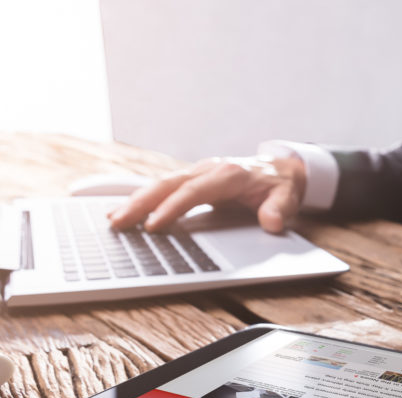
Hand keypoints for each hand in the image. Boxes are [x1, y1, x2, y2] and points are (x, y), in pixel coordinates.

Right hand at [109, 147, 305, 233]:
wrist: (282, 168)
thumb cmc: (280, 184)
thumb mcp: (287, 197)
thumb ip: (279, 210)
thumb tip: (271, 222)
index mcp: (228, 174)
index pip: (193, 191)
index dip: (172, 207)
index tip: (154, 225)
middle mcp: (207, 169)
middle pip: (168, 184)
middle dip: (141, 203)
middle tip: (118, 222)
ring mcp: (197, 173)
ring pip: (160, 184)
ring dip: (136, 201)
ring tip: (113, 220)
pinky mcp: (192, 181)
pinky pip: (164, 189)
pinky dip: (143, 200)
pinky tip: (125, 211)